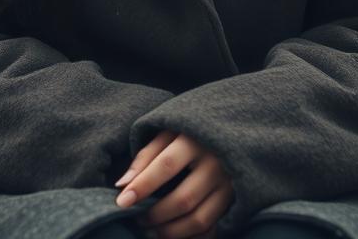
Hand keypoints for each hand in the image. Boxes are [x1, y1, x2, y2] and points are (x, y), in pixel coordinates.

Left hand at [115, 129, 234, 237]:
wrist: (230, 129)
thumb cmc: (189, 132)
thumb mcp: (167, 133)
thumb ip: (145, 156)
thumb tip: (122, 185)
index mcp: (195, 139)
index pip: (166, 165)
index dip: (143, 186)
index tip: (122, 202)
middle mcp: (216, 162)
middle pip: (183, 199)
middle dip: (156, 215)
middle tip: (138, 219)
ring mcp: (229, 184)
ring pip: (199, 219)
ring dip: (171, 231)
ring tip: (152, 230)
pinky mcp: (235, 200)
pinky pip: (212, 228)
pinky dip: (191, 237)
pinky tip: (174, 232)